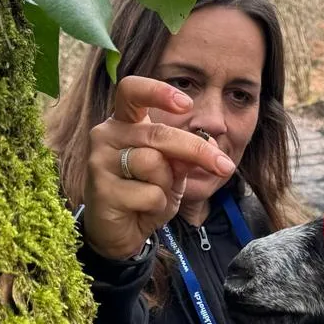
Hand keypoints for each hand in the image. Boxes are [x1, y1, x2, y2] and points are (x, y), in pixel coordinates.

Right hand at [81, 76, 235, 260]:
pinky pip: (148, 193)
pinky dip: (156, 206)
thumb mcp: (173, 171)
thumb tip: (208, 145)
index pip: (131, 91)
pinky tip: (140, 210)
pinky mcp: (100, 189)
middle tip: (224, 166)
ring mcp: (99, 160)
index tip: (186, 105)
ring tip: (152, 196)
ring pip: (153, 163)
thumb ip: (185, 154)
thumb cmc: (145, 193)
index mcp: (124, 122)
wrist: (121, 233)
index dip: (158, 92)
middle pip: (159, 133)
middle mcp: (107, 134)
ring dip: (166, 185)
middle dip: (196, 150)